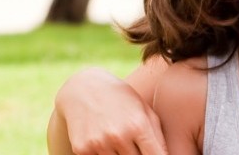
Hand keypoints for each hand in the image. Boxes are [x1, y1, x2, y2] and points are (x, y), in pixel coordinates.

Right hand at [53, 68, 167, 154]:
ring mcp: (98, 143)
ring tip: (120, 141)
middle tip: (135, 145)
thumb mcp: (144, 110)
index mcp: (138, 125)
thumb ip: (158, 136)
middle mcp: (118, 135)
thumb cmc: (121, 99)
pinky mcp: (81, 149)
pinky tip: (104, 143)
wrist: (82, 88)